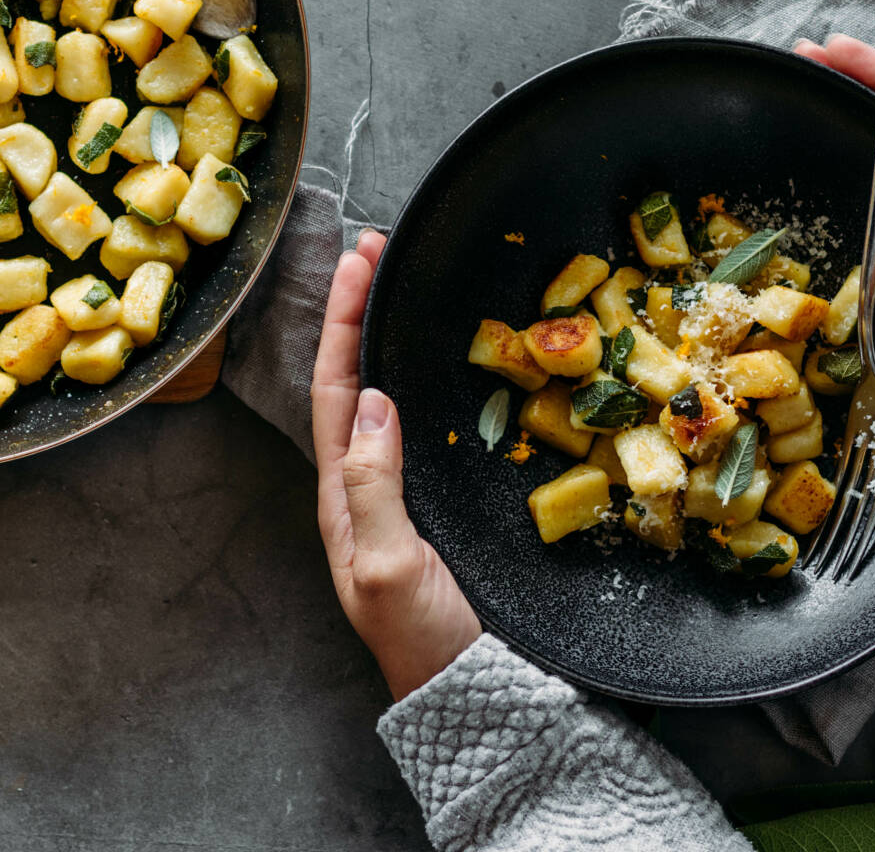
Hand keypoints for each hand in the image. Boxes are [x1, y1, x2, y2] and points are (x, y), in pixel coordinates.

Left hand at [311, 230, 480, 700]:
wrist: (474, 686)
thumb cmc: (428, 637)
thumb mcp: (389, 566)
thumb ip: (375, 485)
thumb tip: (373, 402)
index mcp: (344, 495)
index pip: (335, 391)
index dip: (342, 324)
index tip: (358, 263)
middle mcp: (363, 486)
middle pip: (351, 384)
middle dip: (354, 315)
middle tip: (373, 251)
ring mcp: (398, 493)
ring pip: (382, 399)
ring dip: (382, 339)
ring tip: (395, 288)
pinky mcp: (433, 502)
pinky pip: (417, 426)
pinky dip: (418, 380)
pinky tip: (433, 365)